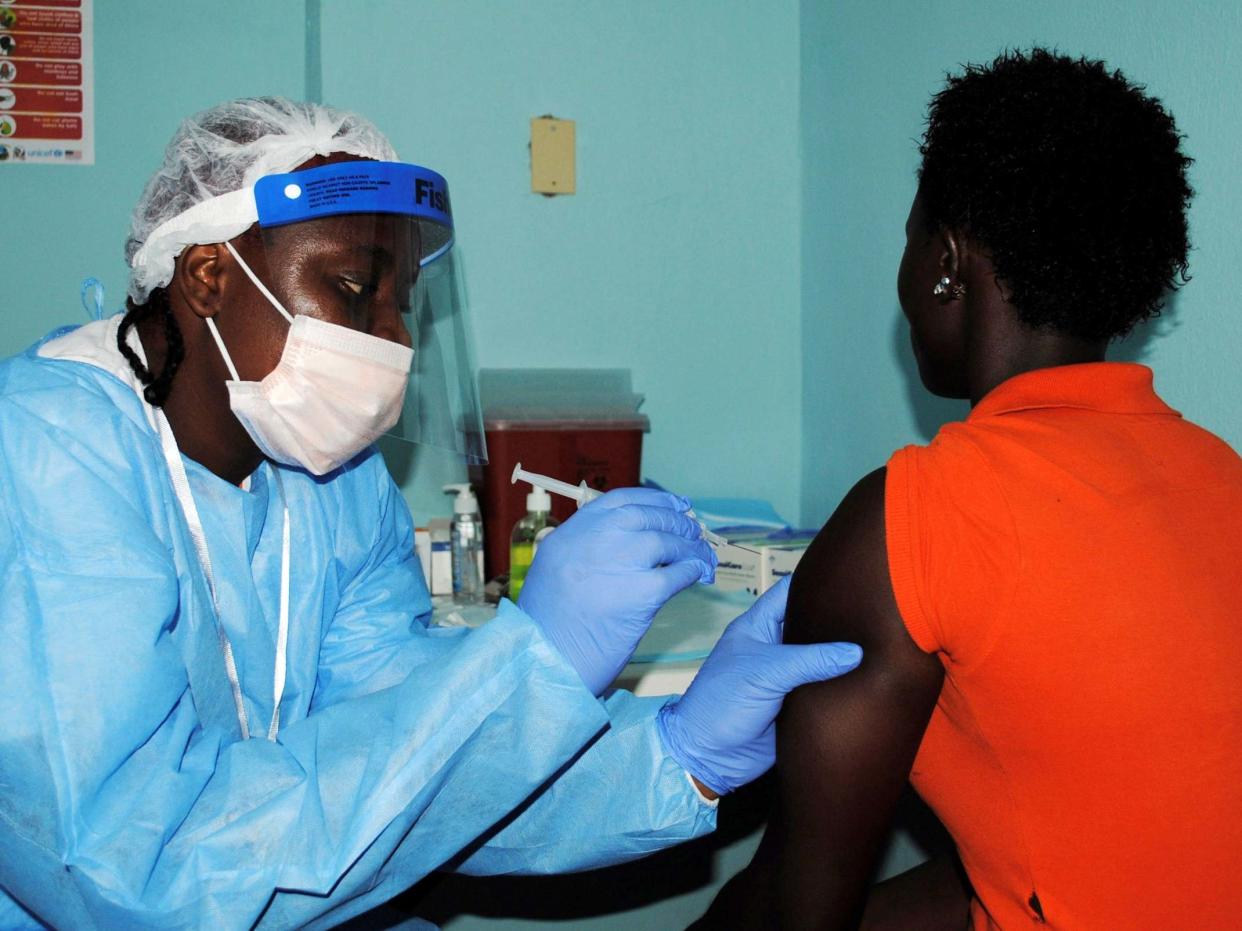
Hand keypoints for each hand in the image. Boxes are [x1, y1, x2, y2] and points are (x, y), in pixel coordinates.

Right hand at [518, 487, 716, 695]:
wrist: (546, 662)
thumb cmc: (549, 626)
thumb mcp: (555, 570)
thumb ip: (586, 549)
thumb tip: (631, 538)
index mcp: (571, 533)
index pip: (620, 500)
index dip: (653, 500)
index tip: (673, 505)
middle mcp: (593, 540)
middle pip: (646, 516)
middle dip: (675, 521)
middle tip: (693, 530)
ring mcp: (618, 563)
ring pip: (666, 541)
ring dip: (690, 547)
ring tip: (701, 555)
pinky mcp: (641, 593)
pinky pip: (677, 573)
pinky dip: (693, 570)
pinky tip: (699, 574)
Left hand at [657, 576, 862, 794]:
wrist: (711, 756)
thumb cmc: (722, 704)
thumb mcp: (766, 673)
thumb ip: (810, 660)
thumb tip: (855, 652)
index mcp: (758, 627)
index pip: (788, 592)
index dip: (814, 583)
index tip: (850, 579)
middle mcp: (774, 648)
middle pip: (810, 626)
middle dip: (836, 622)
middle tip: (875, 615)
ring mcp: (786, 676)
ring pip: (821, 659)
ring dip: (842, 657)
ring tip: (881, 645)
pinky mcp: (797, 704)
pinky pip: (824, 689)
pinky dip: (842, 686)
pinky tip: (871, 679)